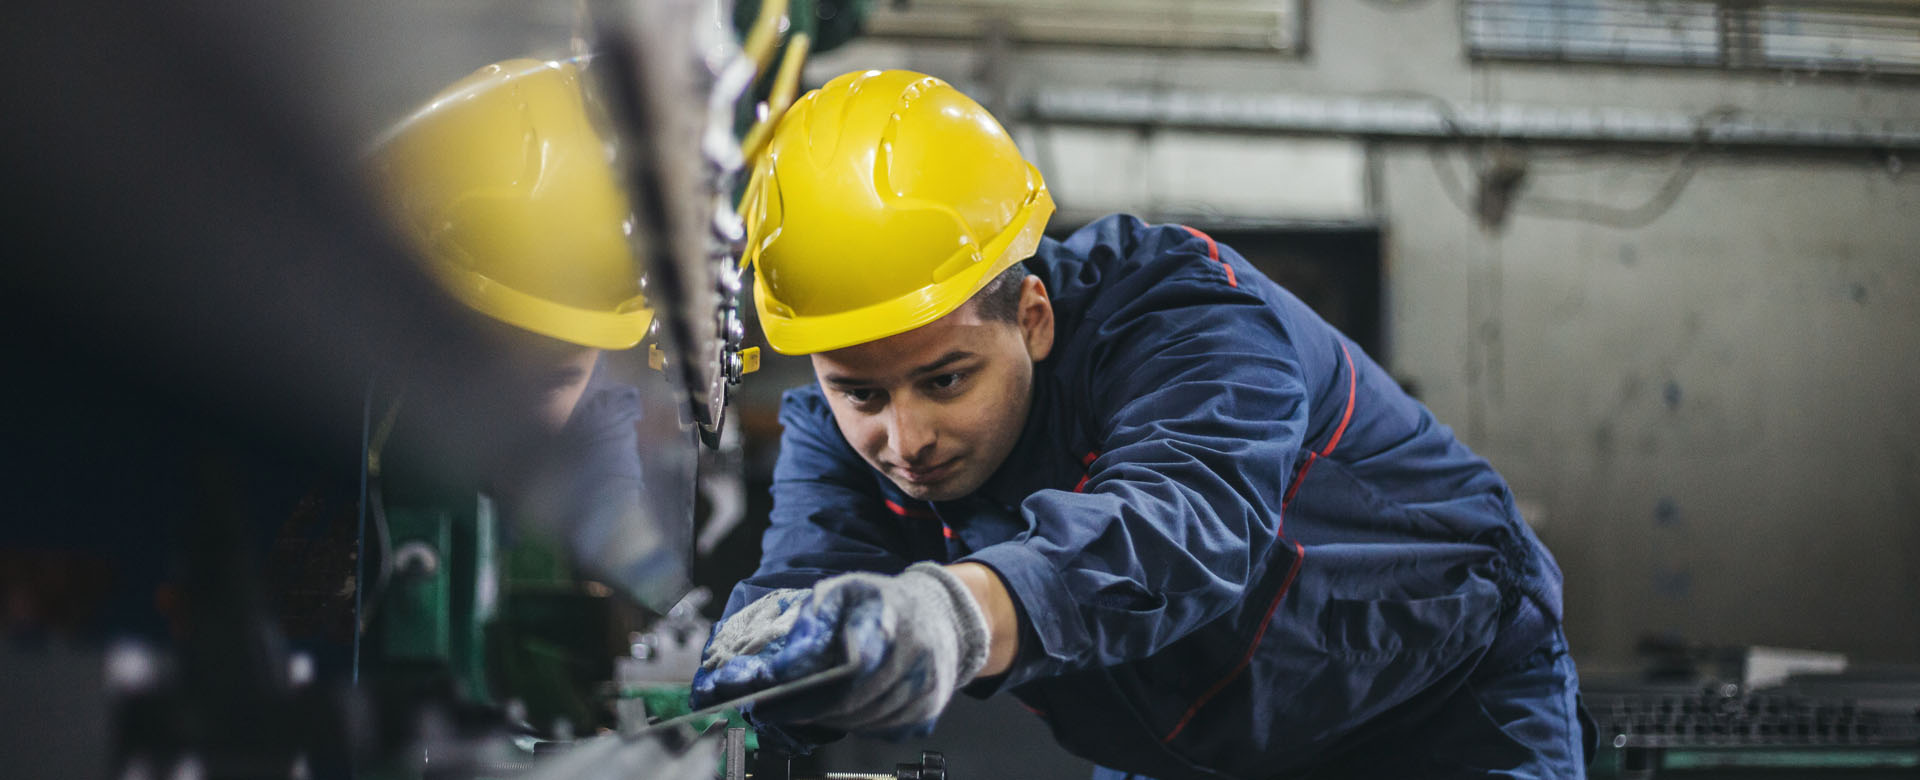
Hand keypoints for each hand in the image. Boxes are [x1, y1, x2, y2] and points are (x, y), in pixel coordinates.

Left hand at [692, 563, 989, 739]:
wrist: (942, 616)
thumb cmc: (883, 603)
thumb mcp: (844, 590)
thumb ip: (812, 618)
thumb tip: (782, 663)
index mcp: (891, 621)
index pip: (853, 668)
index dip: (811, 693)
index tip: (771, 701)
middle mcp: (916, 657)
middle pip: (854, 703)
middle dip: (810, 710)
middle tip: (776, 709)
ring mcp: (926, 689)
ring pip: (866, 722)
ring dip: (832, 718)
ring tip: (807, 705)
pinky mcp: (928, 712)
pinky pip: (883, 731)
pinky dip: (857, 724)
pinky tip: (845, 707)